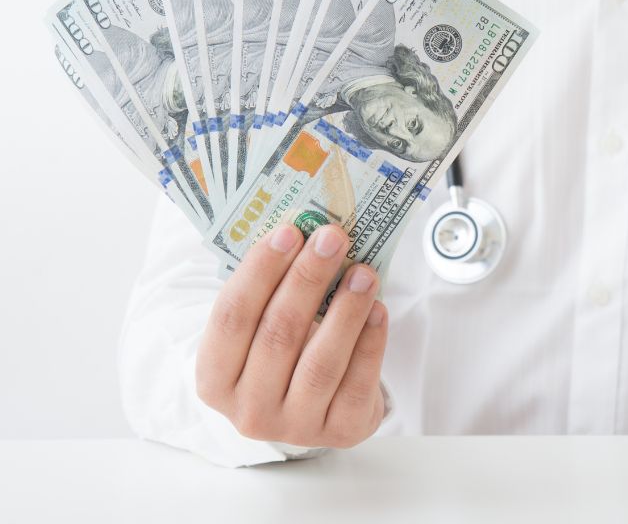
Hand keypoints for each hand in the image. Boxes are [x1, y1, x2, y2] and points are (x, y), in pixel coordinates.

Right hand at [196, 224, 388, 447]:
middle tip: (332, 238)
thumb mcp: (264, 329)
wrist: (321, 409)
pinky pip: (357, 382)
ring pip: (320, 362)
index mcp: (214, 379)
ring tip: (363, 272)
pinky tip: (378, 308)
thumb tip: (306, 234)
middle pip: (277, 335)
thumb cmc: (286, 354)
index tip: (288, 232)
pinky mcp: (340, 432)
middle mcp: (248, 409)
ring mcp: (294, 426)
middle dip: (307, 279)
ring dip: (345, 310)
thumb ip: (273, 292)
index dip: (259, 271)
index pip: (231, 317)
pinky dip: (370, 341)